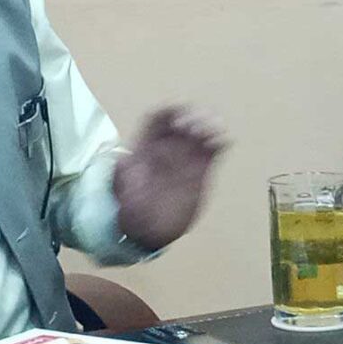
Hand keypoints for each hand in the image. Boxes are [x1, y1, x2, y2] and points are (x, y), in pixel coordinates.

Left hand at [112, 106, 227, 250]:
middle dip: (192, 116)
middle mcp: (167, 148)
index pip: (159, 118)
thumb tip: (123, 160)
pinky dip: (219, 141)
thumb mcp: (121, 190)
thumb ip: (123, 173)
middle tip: (195, 128)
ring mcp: (184, 158)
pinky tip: (221, 141)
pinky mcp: (200, 171)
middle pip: (183, 119)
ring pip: (201, 131)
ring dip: (209, 124)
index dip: (170, 113)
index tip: (179, 121)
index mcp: (146, 146)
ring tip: (211, 132)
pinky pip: (212, 150)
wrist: (148, 230)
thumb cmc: (130, 207)